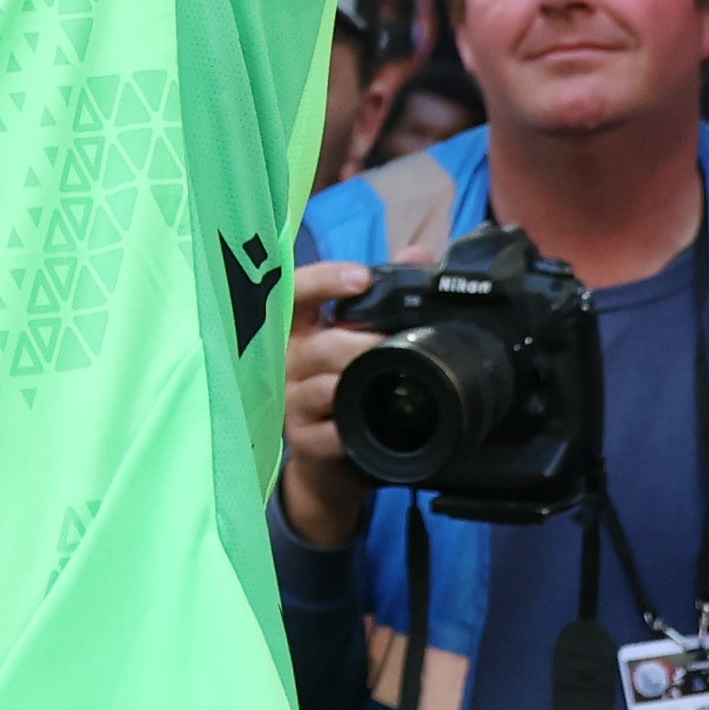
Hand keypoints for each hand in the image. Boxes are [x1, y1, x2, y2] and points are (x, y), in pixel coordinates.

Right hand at [275, 258, 379, 550]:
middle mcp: (291, 361)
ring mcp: (293, 402)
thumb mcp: (357, 339)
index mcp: (302, 328)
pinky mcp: (303, 440)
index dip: (325, 280)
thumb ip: (384, 295)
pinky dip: (348, 429)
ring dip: (354, 383)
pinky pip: (326, 433)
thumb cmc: (342, 384)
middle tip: (393, 344)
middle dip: (357, 344)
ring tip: (386, 380)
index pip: (297, 292)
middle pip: (317, 345)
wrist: (327, 454)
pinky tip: (366, 426)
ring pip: (321, 388)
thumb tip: (418, 255)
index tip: (361, 278)